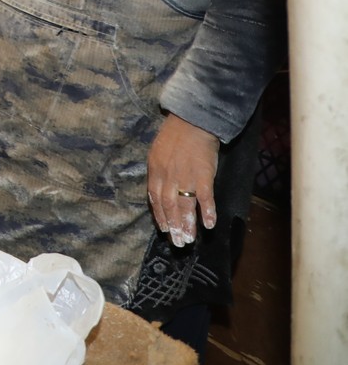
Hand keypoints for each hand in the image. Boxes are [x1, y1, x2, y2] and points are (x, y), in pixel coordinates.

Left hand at [148, 113, 219, 246]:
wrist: (192, 121)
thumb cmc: (175, 137)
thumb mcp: (157, 153)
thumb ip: (159, 173)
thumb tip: (159, 190)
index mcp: (155, 171)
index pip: (155, 198)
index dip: (160, 216)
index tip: (164, 230)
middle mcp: (168, 176)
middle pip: (168, 206)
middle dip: (173, 226)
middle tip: (178, 242)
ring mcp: (185, 176)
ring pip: (184, 205)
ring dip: (187, 224)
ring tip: (189, 239)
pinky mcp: (203, 175)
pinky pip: (204, 197)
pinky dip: (207, 211)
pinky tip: (209, 224)